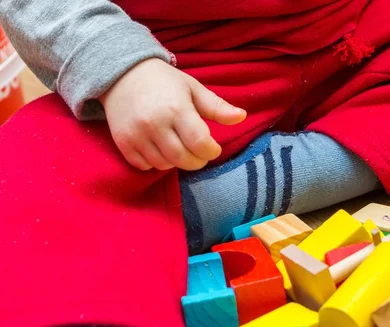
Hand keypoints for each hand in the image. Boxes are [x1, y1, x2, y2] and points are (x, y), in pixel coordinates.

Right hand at [99, 58, 245, 170]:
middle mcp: (155, 123)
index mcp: (176, 108)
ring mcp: (137, 134)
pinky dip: (155, 162)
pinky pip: (145, 166)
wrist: (121, 73)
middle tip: (198, 152)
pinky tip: (159, 148)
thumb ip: (217, 106)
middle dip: (197, 161)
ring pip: (165, 165)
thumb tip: (242, 117)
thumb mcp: (193, 88)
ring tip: (178, 146)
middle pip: (184, 159)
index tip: (213, 148)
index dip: (211, 151)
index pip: (200, 143)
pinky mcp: (123, 142)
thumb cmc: (164, 82)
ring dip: (176, 162)